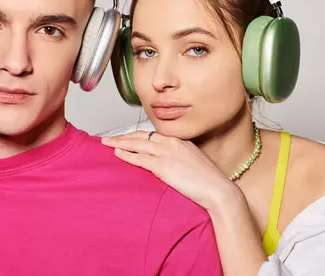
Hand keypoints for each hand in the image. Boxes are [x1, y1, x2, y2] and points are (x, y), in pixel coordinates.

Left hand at [101, 131, 238, 210]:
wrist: (218, 190)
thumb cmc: (209, 180)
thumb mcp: (194, 162)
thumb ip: (181, 158)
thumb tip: (172, 163)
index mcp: (180, 140)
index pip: (152, 134)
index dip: (137, 135)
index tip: (126, 137)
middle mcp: (172, 143)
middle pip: (141, 136)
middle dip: (123, 136)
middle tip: (109, 138)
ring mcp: (167, 153)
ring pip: (137, 144)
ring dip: (119, 143)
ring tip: (106, 143)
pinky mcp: (163, 166)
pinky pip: (140, 159)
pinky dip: (127, 155)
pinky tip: (117, 154)